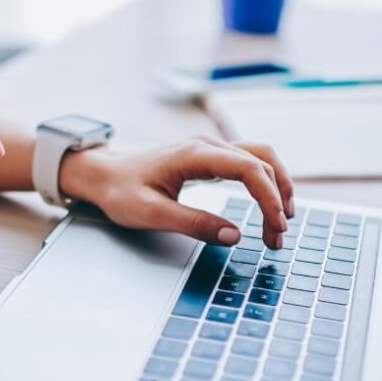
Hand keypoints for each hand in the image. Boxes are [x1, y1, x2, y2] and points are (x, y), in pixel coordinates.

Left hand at [60, 136, 293, 248]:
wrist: (102, 174)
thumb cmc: (121, 191)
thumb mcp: (152, 214)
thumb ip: (194, 224)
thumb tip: (234, 236)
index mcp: (194, 154)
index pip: (249, 169)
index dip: (269, 198)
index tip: (276, 227)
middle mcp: (207, 145)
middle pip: (261, 162)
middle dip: (277, 198)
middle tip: (278, 236)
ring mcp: (209, 148)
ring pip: (259, 159)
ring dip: (276, 188)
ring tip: (279, 223)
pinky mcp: (208, 157)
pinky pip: (248, 163)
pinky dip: (264, 183)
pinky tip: (267, 205)